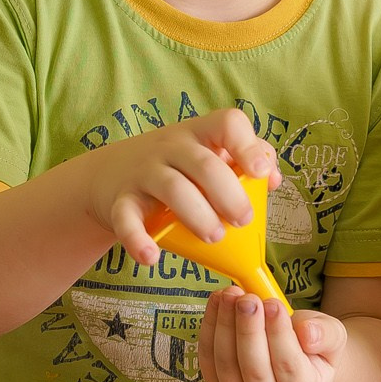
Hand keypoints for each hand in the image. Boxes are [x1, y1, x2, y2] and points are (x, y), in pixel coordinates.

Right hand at [83, 109, 279, 266]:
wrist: (108, 175)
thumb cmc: (174, 169)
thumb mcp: (206, 155)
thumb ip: (243, 161)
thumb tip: (272, 179)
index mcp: (199, 134)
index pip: (227, 123)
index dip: (247, 146)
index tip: (259, 174)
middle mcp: (171, 147)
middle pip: (204, 164)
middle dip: (229, 195)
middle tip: (243, 221)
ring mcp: (144, 172)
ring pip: (172, 188)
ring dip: (198, 215)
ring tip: (214, 237)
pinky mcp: (120, 201)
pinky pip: (127, 218)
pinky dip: (138, 240)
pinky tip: (152, 258)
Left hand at [198, 288, 346, 381]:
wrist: (293, 365)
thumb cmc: (314, 348)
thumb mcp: (332, 337)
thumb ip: (325, 335)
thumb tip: (308, 333)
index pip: (288, 366)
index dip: (279, 334)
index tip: (274, 304)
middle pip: (254, 368)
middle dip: (248, 329)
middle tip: (248, 298)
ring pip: (226, 363)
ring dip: (224, 325)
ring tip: (231, 294)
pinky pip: (208, 357)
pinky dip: (209, 327)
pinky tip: (217, 301)